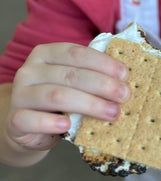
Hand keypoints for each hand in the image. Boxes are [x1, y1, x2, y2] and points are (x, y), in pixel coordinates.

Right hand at [6, 42, 129, 153]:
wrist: (27, 127)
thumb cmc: (59, 102)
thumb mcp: (73, 83)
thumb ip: (92, 76)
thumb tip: (127, 79)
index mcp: (46, 54)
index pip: (76, 53)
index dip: (103, 63)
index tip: (125, 75)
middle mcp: (30, 71)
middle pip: (70, 75)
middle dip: (102, 85)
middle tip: (124, 96)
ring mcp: (20, 95)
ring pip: (57, 96)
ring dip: (89, 104)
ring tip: (111, 113)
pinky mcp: (14, 120)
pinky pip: (32, 120)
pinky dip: (51, 122)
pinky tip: (68, 125)